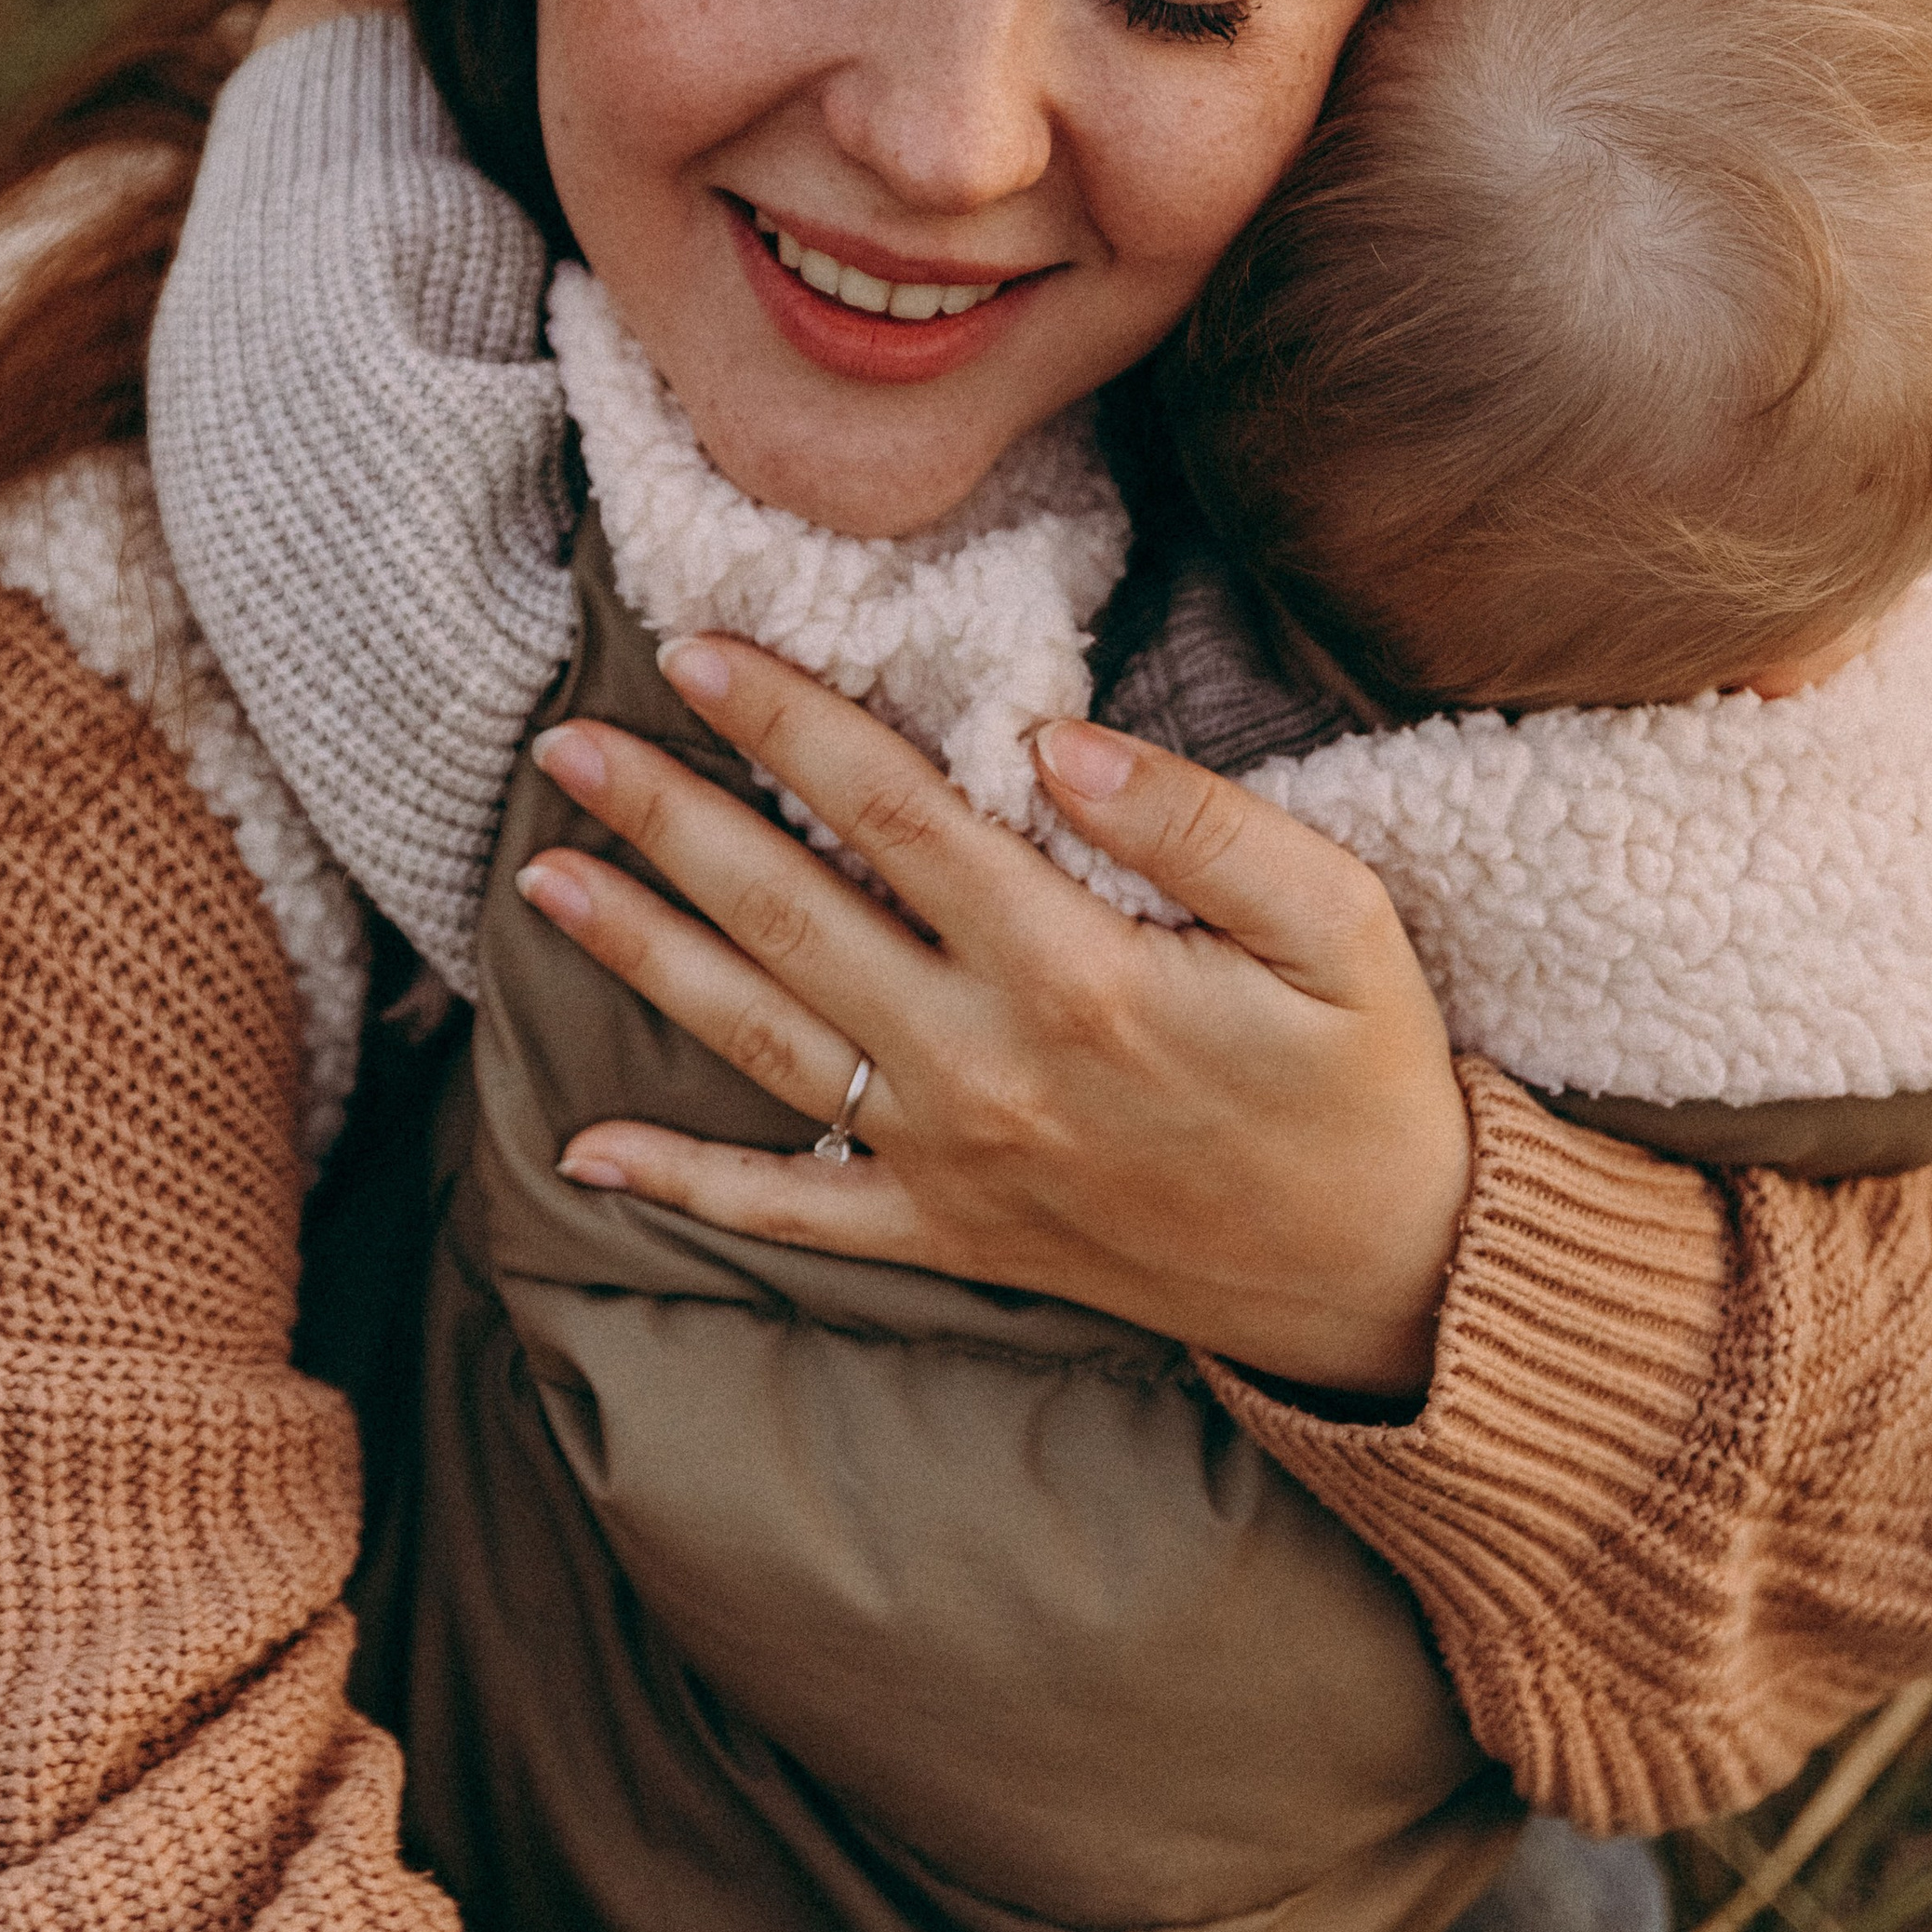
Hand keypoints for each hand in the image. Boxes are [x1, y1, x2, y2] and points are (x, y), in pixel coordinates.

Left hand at [518, 639, 1472, 1397]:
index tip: (695, 650)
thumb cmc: (1369, 1080)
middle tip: (563, 746)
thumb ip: (1200, 823)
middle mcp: (983, 1065)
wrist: (1389, 1282)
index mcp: (1074, 969)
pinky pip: (792, 1215)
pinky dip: (686, 1186)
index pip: (894, 812)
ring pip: (760, 1042)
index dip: (787, 722)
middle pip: (790, 914)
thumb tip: (1054, 738)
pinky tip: (585, 1152)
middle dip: (668, 821)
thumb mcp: (1343, 923)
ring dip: (643, 958)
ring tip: (542, 882)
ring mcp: (950, 1160)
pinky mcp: (948, 1236)